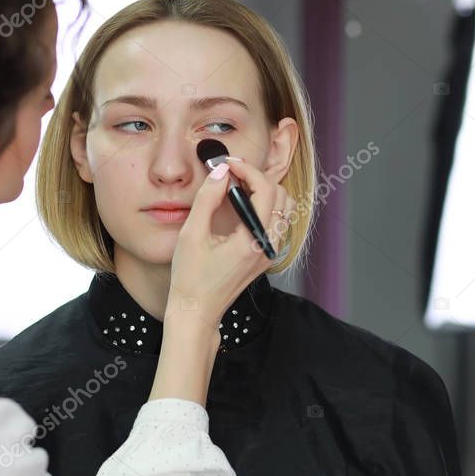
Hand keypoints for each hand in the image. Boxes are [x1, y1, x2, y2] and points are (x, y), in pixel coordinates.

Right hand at [166, 159, 293, 332]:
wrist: (197, 311)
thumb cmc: (190, 278)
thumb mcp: (192, 235)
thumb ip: (207, 199)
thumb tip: (221, 171)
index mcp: (252, 241)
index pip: (266, 191)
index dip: (248, 171)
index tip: (229, 164)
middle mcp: (268, 246)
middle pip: (281, 196)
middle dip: (257, 179)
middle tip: (231, 175)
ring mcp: (270, 252)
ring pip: (284, 209)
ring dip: (264, 192)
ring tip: (236, 189)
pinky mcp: (266, 256)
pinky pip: (277, 223)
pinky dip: (264, 207)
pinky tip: (241, 207)